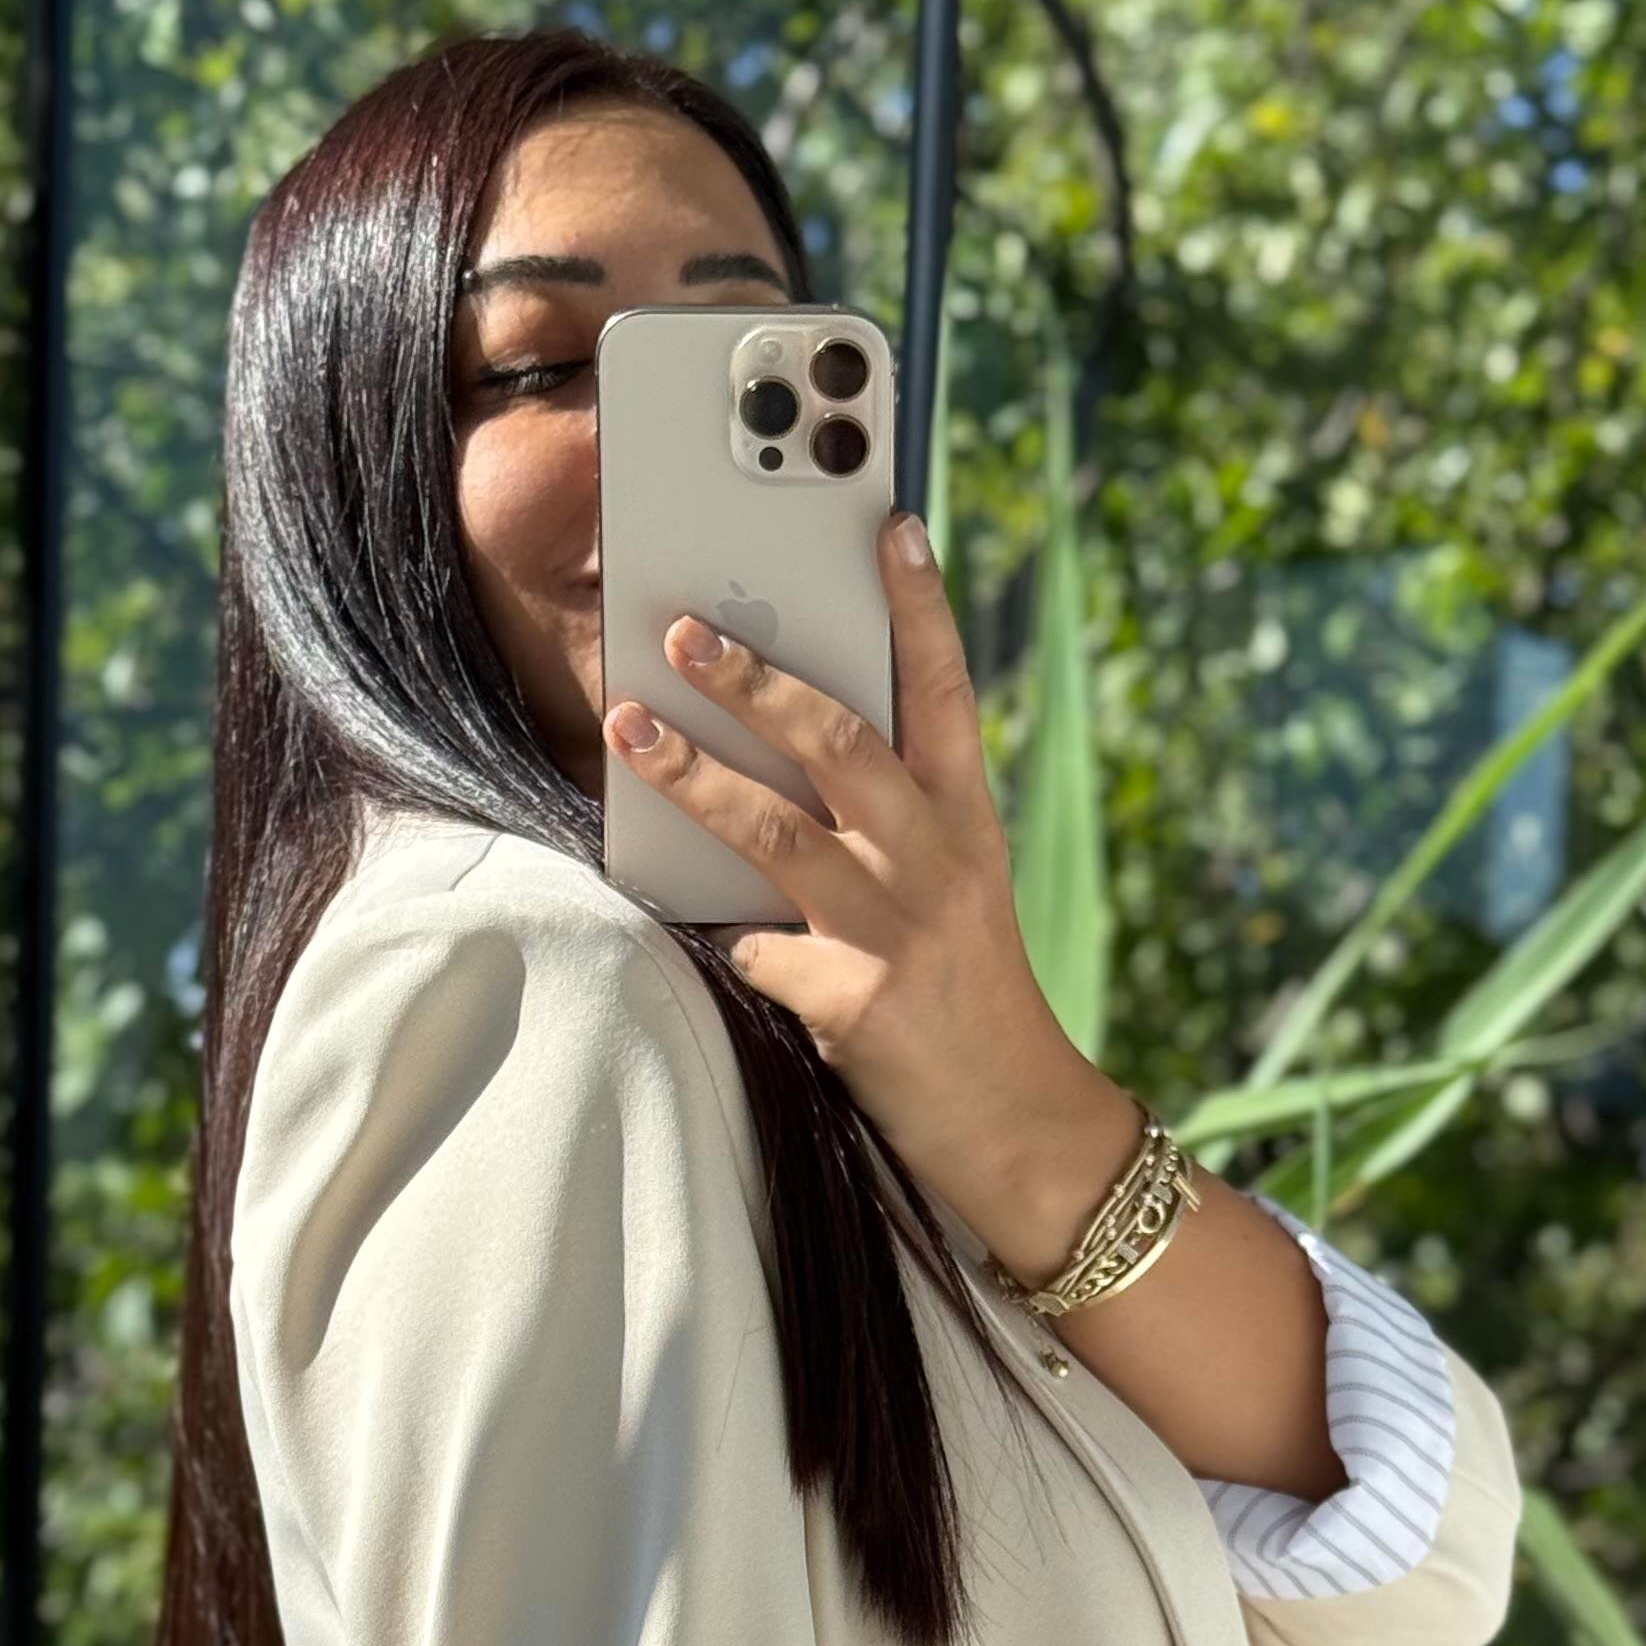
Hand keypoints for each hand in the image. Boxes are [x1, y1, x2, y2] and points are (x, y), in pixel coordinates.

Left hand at [599, 515, 1128, 1263]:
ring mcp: (896, 930)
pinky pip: (752, 948)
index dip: (920, 607)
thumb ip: (889, 828)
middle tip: (687, 629)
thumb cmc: (968, 997)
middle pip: (842, 743)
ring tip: (629, 725)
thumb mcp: (954, 892)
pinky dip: (707, 931)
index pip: (946, 692)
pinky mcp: (854, 1001)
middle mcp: (937, 862)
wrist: (1016, 1122)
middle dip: (757, 679)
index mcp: (967, 823)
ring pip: (778, 831)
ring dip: (695, 772)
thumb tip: (784, 759)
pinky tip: (669, 917)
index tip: (890, 524)